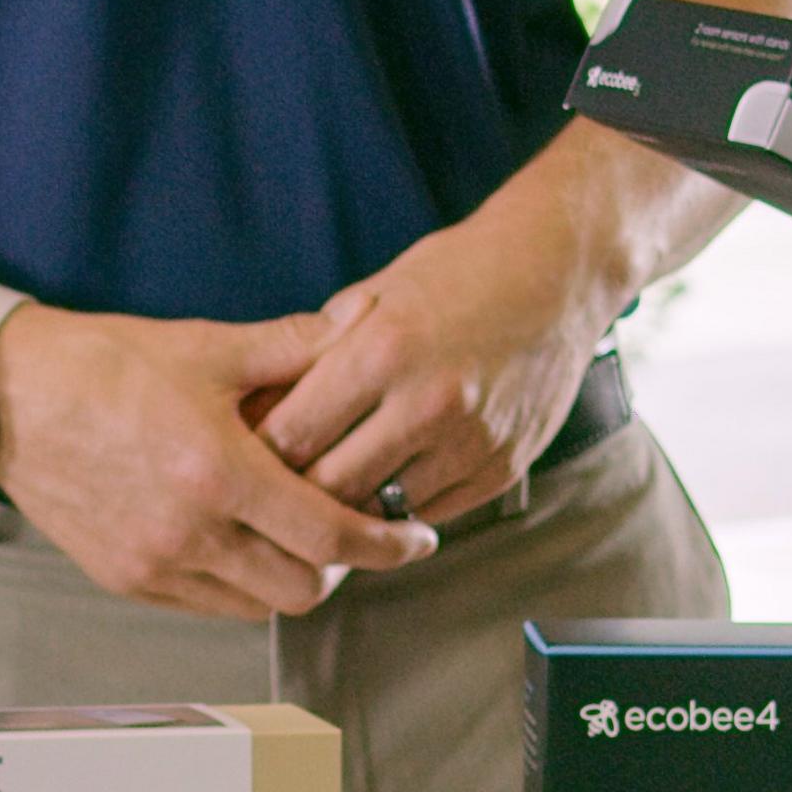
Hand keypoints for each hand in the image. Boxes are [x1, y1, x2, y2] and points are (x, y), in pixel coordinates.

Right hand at [0, 303, 439, 618]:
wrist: (4, 393)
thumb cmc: (101, 363)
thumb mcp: (206, 346)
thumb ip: (293, 346)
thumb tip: (361, 326)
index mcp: (219, 472)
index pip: (332, 536)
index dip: (388, 544)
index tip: (416, 538)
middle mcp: (188, 531)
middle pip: (304, 588)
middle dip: (342, 566)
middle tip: (350, 529)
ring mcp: (153, 563)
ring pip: (257, 605)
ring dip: (288, 577)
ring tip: (294, 534)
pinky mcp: (124, 578)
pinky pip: (207, 603)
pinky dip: (238, 583)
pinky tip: (239, 538)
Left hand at [251, 208, 614, 527]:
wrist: (558, 276)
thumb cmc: (455, 277)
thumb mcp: (374, 294)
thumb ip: (316, 353)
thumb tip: (254, 414)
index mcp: (384, 349)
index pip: (291, 435)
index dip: (254, 458)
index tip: (234, 464)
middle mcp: (430, 401)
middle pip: (329, 487)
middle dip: (290, 499)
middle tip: (262, 503)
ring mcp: (471, 442)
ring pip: (379, 513)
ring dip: (343, 515)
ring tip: (311, 511)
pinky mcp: (501, 469)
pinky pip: (428, 514)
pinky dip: (395, 512)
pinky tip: (374, 500)